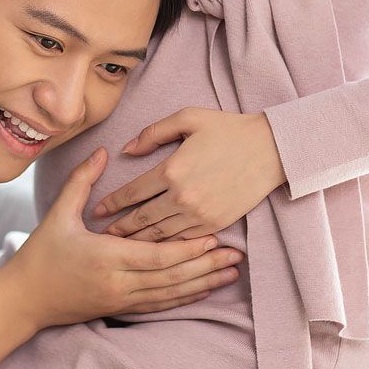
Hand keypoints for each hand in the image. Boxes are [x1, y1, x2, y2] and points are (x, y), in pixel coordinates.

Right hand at [11, 147, 245, 328]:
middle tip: (236, 254)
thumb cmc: (41, 254)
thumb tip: (103, 151)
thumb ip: (83, 181)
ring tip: (232, 272)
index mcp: (106, 256)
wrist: (24, 300)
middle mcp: (119, 282)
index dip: (187, 248)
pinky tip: (205, 288)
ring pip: (171, 294)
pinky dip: (186, 297)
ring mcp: (122, 300)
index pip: (157, 255)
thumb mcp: (58, 213)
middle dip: (207, 266)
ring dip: (204, 283)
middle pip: (172, 276)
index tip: (213, 236)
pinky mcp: (122, 309)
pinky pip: (161, 305)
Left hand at [94, 108, 285, 240]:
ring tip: (122, 248)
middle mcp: (182, 196)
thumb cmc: (228, 129)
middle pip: (142, 219)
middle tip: (103, 236)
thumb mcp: (187, 118)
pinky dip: (166, 247)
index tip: (98, 211)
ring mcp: (200, 214)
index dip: (112, 203)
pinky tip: (155, 250)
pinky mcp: (215, 224)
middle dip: (120, 229)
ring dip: (139, 242)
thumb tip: (127, 149)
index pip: (132, 192)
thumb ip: (153, 133)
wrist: (271, 149)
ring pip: (160, 235)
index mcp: (171, 169)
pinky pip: (184, 241)